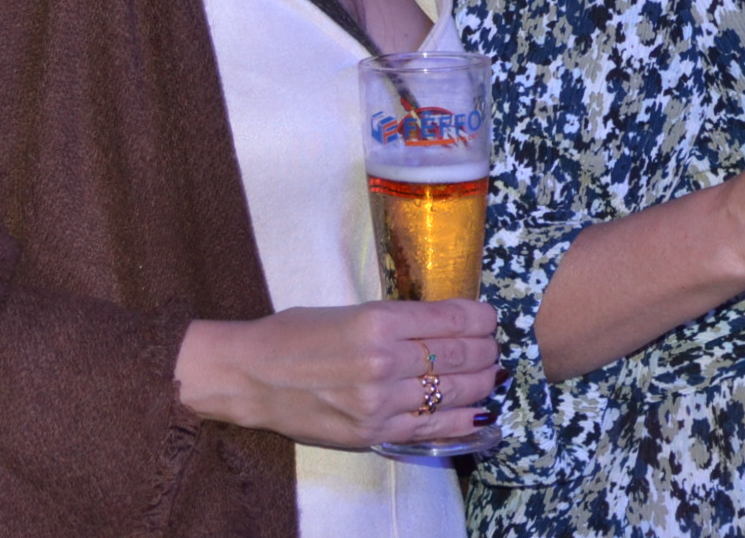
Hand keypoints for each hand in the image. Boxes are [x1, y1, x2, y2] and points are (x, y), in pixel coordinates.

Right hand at [174, 298, 497, 448]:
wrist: (250, 377)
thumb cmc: (295, 335)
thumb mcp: (351, 311)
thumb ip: (399, 320)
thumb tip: (447, 324)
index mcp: (378, 320)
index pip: (452, 318)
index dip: (481, 318)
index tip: (489, 317)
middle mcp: (384, 361)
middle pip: (460, 355)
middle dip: (487, 349)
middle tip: (495, 346)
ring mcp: (380, 402)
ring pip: (454, 392)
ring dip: (483, 382)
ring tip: (492, 374)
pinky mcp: (373, 433)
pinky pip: (432, 428)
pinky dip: (463, 421)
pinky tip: (482, 414)